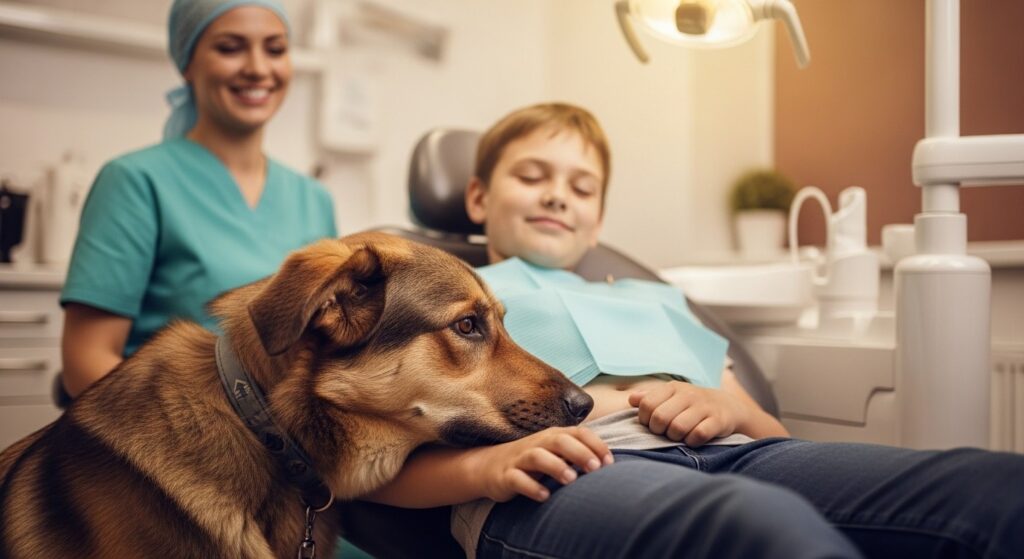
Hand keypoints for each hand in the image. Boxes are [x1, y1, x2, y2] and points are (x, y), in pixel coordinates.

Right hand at [473, 426, 612, 502]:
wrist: (489, 466)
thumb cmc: (532, 461)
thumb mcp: (555, 453)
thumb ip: (579, 454)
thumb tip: (612, 466)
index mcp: (553, 436)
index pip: (578, 433)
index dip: (596, 444)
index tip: (610, 463)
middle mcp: (538, 443)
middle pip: (559, 440)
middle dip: (579, 453)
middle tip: (596, 469)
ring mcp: (521, 459)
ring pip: (538, 457)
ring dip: (556, 466)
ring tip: (571, 480)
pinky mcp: (506, 476)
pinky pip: (518, 479)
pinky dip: (531, 487)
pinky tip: (545, 496)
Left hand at [628, 380, 750, 446]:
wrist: (727, 407)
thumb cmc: (691, 404)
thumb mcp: (671, 396)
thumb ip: (650, 397)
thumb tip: (631, 399)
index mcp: (673, 388)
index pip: (647, 404)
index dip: (645, 419)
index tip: (651, 424)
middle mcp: (688, 395)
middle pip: (660, 418)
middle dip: (659, 431)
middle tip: (665, 432)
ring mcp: (704, 407)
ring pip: (678, 428)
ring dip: (675, 438)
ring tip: (678, 436)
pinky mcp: (718, 420)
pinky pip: (698, 435)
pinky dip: (692, 441)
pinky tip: (692, 439)